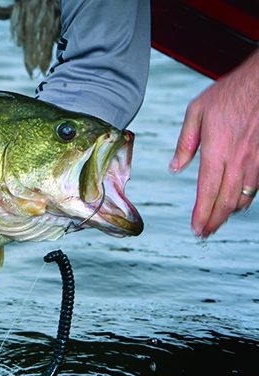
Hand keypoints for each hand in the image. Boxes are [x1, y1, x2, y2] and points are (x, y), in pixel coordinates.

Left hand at [169, 50, 258, 237]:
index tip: (195, 228)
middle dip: (214, 221)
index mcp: (216, 150)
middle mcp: (237, 159)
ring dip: (229, 213)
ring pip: (244, 196)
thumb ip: (185, 143)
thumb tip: (174, 168)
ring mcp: (255, 159)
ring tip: (216, 222)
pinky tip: (238, 204)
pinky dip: (246, 199)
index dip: (201, 213)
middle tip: (203, 234)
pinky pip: (257, 186)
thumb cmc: (229, 92)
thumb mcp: (196, 111)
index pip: (207, 190)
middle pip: (226, 200)